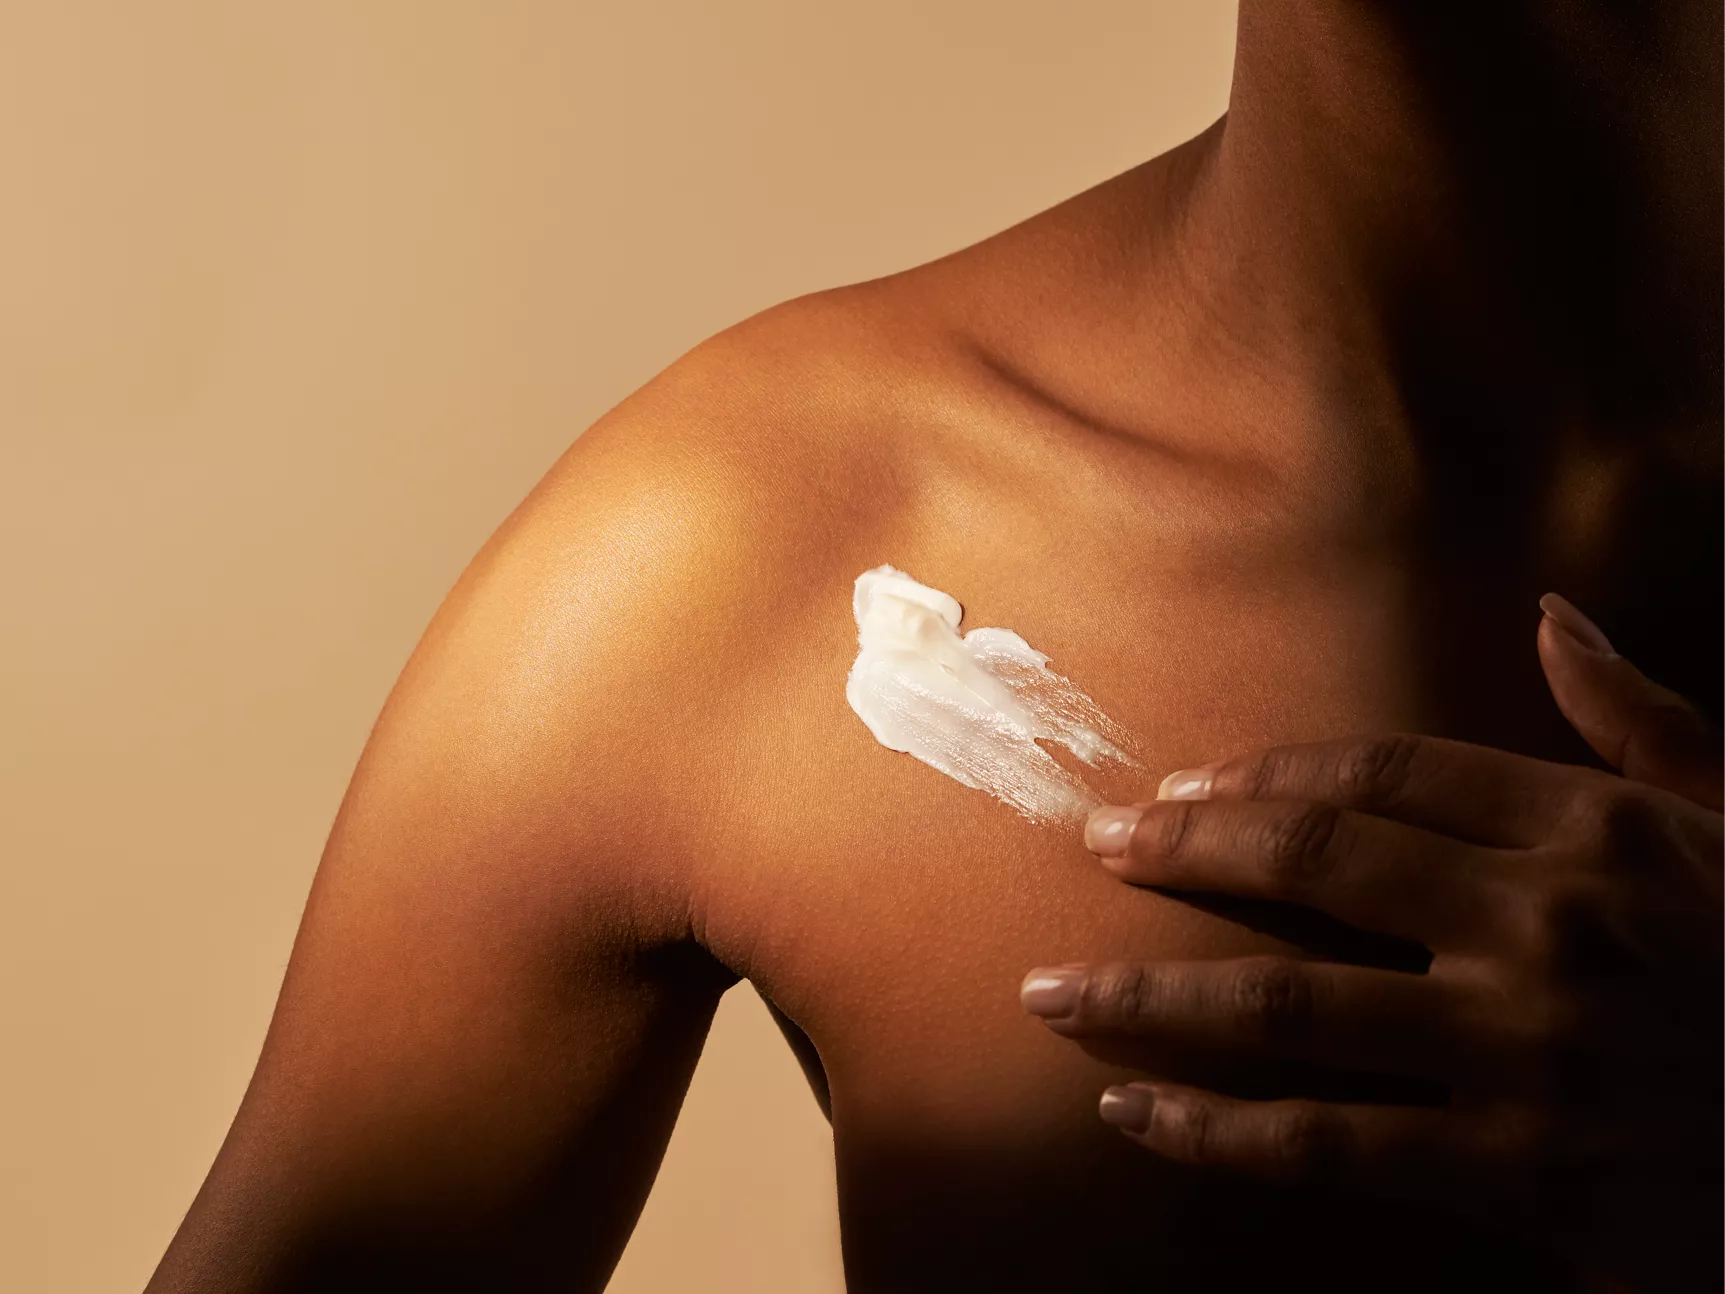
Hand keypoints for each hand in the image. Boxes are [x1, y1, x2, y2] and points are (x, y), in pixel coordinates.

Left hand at [1021, 595, 1724, 1292]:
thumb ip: (1643, 722)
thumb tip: (1555, 615)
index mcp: (1598, 832)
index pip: (1384, 775)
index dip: (1264, 776)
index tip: (1184, 785)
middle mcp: (1546, 929)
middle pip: (1310, 864)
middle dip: (1181, 851)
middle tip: (1094, 844)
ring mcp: (1524, 1056)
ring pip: (1284, 1009)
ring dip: (1148, 995)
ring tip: (1052, 989)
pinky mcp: (1520, 1178)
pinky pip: (1326, 1150)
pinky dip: (1213, 1131)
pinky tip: (1130, 1111)